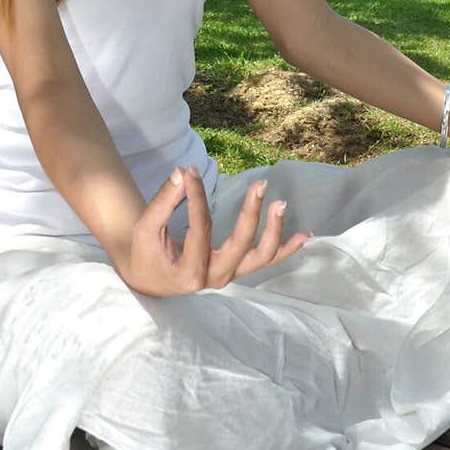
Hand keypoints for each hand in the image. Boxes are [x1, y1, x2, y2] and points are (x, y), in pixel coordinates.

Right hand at [118, 164, 311, 296]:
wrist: (148, 278)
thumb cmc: (145, 252)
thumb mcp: (146, 228)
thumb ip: (163, 201)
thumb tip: (181, 172)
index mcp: (189, 272)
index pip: (200, 229)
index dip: (197, 197)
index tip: (190, 170)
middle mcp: (213, 278)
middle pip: (240, 246)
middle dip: (252, 214)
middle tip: (259, 185)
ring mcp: (228, 276)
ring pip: (259, 258)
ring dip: (275, 232)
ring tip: (281, 203)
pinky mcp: (236, 269)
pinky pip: (264, 261)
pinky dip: (285, 249)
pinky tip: (304, 235)